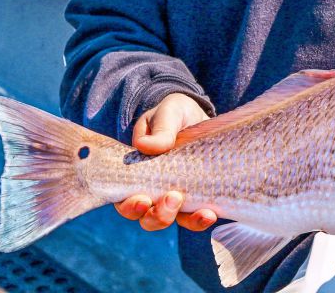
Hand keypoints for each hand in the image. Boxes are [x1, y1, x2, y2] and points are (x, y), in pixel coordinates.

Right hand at [114, 93, 216, 231]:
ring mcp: (175, 197)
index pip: (124, 199)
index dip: (130, 206)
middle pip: (147, 217)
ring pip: (172, 220)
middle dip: (158, 215)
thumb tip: (144, 145)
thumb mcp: (167, 114)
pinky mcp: (196, 197)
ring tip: (201, 212)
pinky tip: (210, 214)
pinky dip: (201, 220)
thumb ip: (160, 128)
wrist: (200, 115)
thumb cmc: (174, 114)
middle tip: (173, 198)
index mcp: (135, 173)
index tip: (142, 200)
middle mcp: (152, 190)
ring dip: (184, 220)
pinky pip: (195, 217)